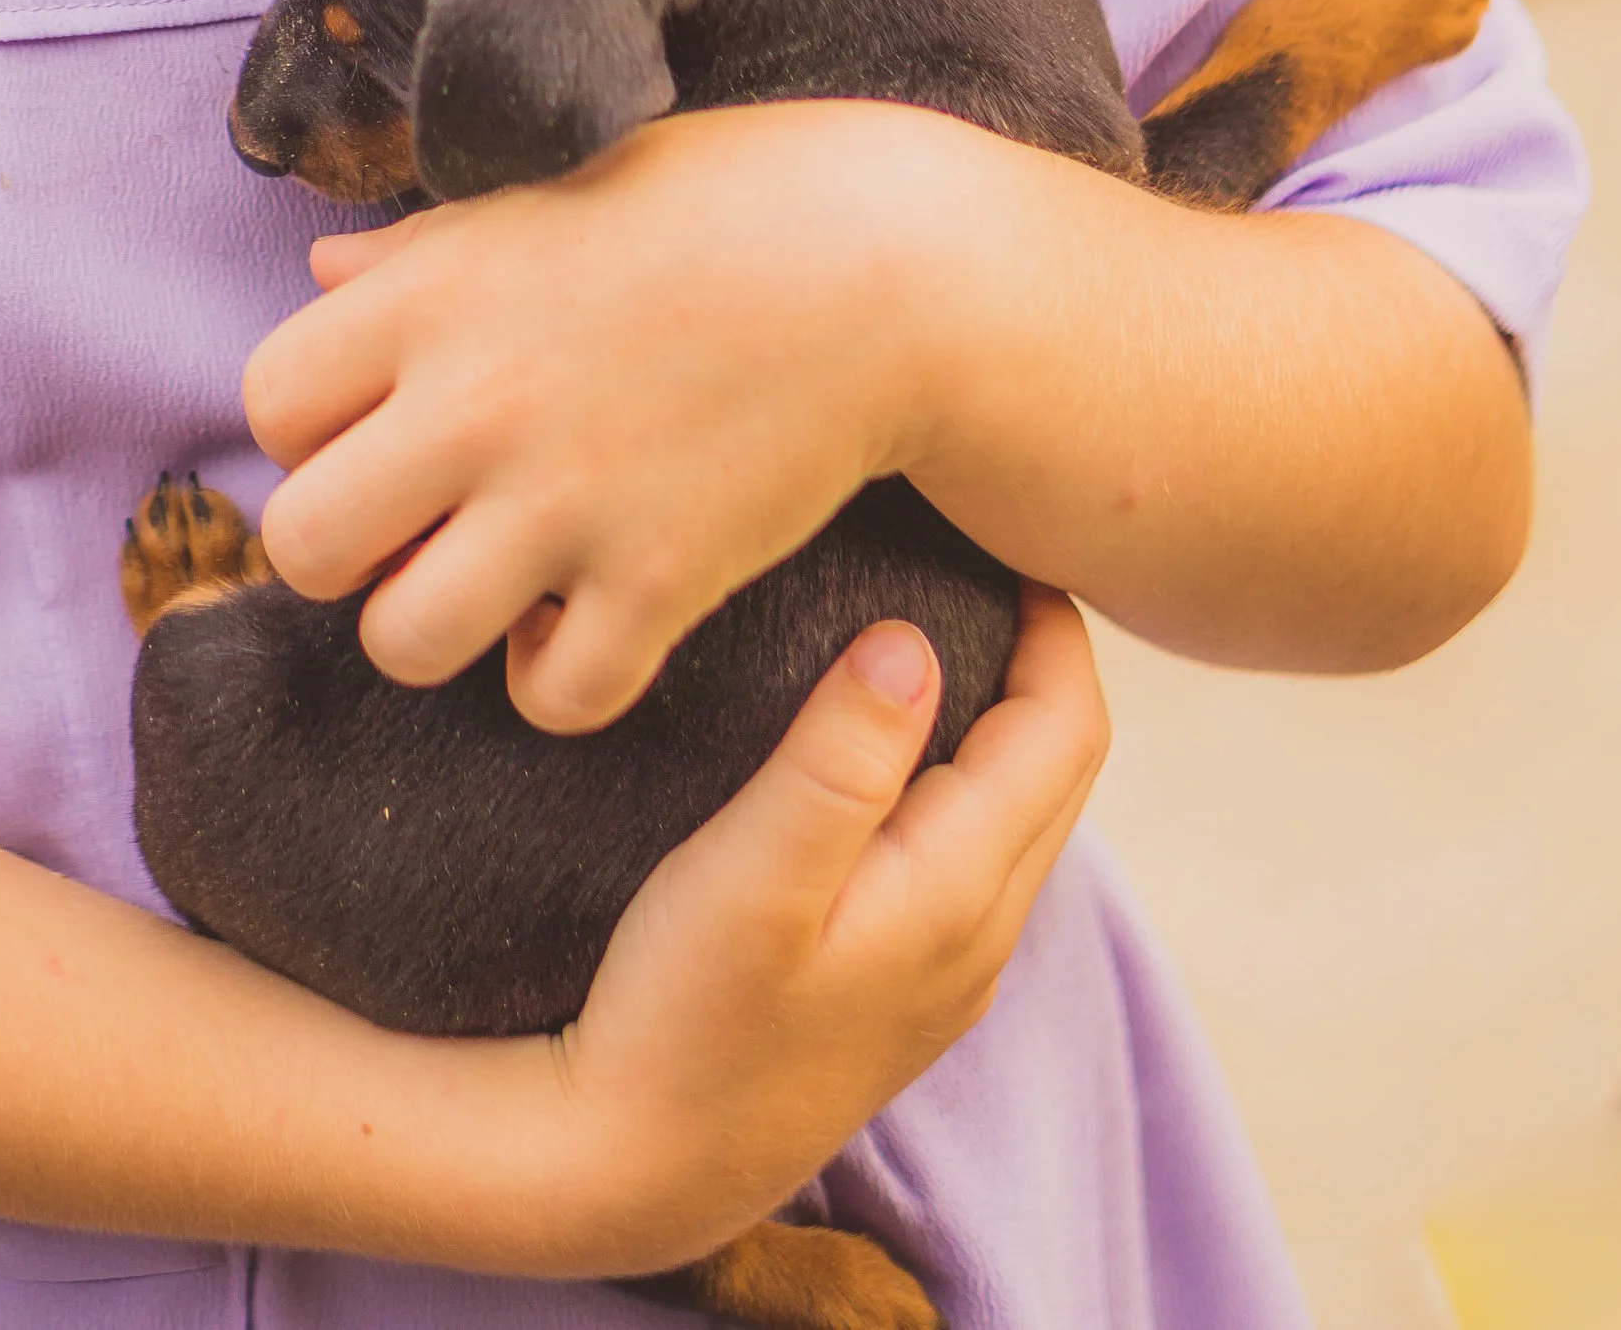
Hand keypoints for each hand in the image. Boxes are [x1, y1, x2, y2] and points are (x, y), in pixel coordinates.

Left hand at [245, 100, 979, 728]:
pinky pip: (551, 696)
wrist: (886, 266)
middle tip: (418, 525)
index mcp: (432, 294)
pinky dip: (564, 675)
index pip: (269, 405)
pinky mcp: (661, 580)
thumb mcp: (547, 196)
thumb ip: (422, 251)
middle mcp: (475, 403)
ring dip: (440, 625)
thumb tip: (323, 271)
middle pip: (300, 545)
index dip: (313, 430)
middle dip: (347, 549)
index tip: (379, 427)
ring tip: (497, 580)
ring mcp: (566, 501)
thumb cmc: (712, 205)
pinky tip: (596, 615)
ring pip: (402, 642)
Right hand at [511, 589, 1108, 1280]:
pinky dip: (956, 774)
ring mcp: (941, 972)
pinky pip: (966, 853)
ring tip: (933, 619)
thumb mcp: (752, 878)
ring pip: (1014, 813)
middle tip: (975, 551)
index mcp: (961, 895)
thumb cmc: (681, 1015)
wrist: (636, 1166)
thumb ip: (838, 762)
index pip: (1063, 731)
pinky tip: (882, 742)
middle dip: (1037, 656)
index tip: (1001, 532)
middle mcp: (977, 938)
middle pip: (1055, 768)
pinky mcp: (895, 988)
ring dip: (997, 716)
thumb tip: (913, 640)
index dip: (1053, 624)